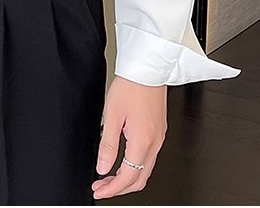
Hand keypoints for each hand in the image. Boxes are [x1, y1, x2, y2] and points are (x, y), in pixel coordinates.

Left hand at [92, 75, 166, 198]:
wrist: (147, 68)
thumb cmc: (130, 86)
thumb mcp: (112, 115)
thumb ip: (108, 145)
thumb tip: (103, 167)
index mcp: (142, 141)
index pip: (128, 177)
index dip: (112, 189)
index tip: (99, 190)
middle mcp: (155, 142)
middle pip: (140, 179)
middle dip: (119, 188)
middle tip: (101, 186)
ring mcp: (159, 137)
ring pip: (145, 170)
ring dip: (127, 178)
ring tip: (108, 176)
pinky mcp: (159, 131)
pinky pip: (149, 158)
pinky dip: (136, 166)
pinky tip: (123, 161)